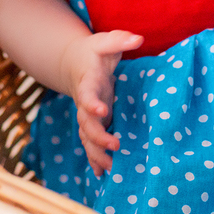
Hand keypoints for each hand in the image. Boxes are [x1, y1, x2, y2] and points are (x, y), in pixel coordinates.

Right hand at [59, 29, 143, 176]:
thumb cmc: (94, 53)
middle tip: (115, 144)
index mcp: (87, 83)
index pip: (86, 95)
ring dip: (96, 153)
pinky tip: (102, 175)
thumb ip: (119, 40)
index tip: (102, 110)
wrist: (75, 64)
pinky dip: (94, 159)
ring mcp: (87, 116)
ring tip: (111, 169)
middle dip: (98, 136)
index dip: (92, 103)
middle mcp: (85, 103)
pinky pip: (90, 144)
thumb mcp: (104, 42)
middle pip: (85, 123)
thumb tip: (138, 38)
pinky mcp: (93, 123)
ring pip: (87, 138)